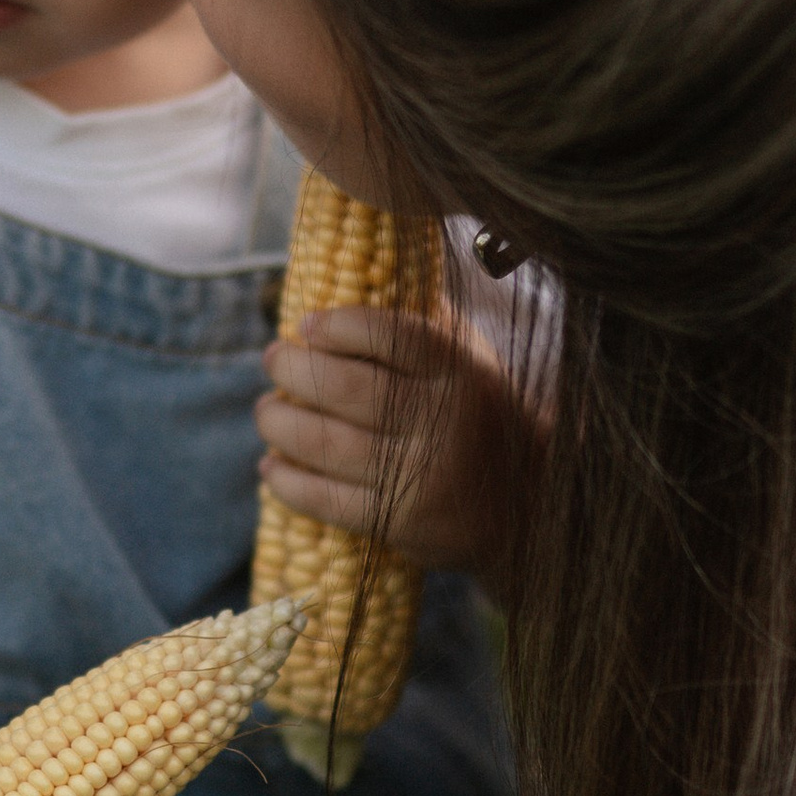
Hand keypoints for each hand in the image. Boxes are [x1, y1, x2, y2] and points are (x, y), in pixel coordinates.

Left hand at [258, 303, 539, 585]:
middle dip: (292, 369)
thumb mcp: (471, 360)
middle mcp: (442, 421)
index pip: (390, 335)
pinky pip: (325, 498)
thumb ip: (426, 319)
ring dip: (278, 423)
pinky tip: (272, 466)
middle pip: (342, 387)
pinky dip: (287, 481)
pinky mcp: (400, 521)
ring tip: (268, 411)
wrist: (527, 503)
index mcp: (460, 371)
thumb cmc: (479, 414)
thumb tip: (356, 273)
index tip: (306, 325)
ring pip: (324, 443)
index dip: (338, 326)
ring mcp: (420, 475)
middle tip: (274, 359)